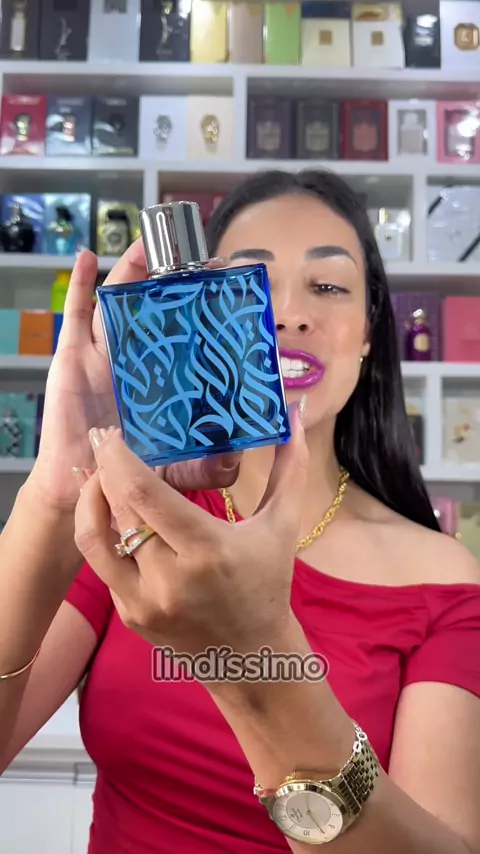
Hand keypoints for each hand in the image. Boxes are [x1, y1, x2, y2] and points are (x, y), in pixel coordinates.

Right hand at [28, 247, 240, 510]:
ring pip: (119, 302)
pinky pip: (76, 314)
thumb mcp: (180, 470)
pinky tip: (86, 256)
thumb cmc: (131, 477)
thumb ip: (212, 466)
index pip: (188, 336)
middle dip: (174, 281)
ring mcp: (104, 356)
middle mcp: (136, 361)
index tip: (229, 286)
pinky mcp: (73, 358)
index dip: (205, 311)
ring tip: (151, 240)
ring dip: (133, 270)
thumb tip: (243, 452)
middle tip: (199, 258)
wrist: (86, 491)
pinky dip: (78, 284)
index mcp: (164, 381)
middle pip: (156, 310)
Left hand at [73, 404, 306, 660]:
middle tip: (104, 443)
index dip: (119, 460)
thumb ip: (290, 467)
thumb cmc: (268, 584)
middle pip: (118, 511)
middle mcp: (169, 578)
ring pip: (95, 539)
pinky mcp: (129, 615)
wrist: (252, 657)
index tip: (112, 434)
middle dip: (104, 471)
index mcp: (207, 551)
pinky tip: (115, 514)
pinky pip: (102, 564)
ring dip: (91, 502)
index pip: (144, 497)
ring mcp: (143, 601)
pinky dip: (103, 533)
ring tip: (100, 477)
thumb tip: (294, 413)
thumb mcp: (283, 525)